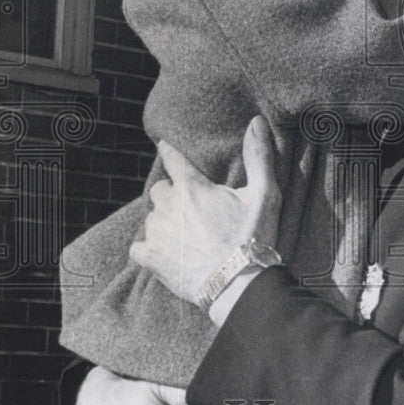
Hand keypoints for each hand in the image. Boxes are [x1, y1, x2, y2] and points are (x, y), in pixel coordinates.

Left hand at [130, 115, 281, 306]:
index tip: (165, 146)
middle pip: (160, 190)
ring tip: (184, 236)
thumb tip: (257, 121)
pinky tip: (164, 254)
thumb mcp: (264, 194)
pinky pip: (138, 247)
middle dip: (172, 195)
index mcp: (192, 187)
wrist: (237, 283)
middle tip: (190, 209)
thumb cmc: (252, 237)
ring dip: (164, 223)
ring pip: (152, 218)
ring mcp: (156, 232)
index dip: (169, 151)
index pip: (172, 158)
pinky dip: (148, 249)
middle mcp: (168, 204)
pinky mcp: (150, 257)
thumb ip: (259, 156)